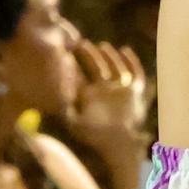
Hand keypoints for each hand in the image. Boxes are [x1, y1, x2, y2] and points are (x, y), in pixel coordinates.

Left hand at [68, 41, 150, 178]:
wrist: (120, 144)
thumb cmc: (96, 136)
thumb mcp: (74, 123)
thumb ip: (63, 110)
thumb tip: (52, 96)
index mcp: (91, 95)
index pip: (83, 75)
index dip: (76, 64)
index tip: (67, 52)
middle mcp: (106, 90)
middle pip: (98, 67)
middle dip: (90, 55)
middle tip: (81, 43)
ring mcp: (121, 90)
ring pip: (116, 67)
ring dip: (109, 56)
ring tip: (103, 45)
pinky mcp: (135, 92)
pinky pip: (135, 73)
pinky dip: (132, 61)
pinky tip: (125, 49)